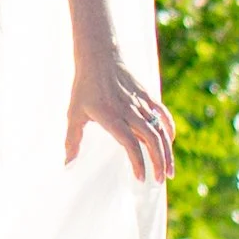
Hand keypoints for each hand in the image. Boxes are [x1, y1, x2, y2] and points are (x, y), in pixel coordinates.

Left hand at [67, 50, 175, 185]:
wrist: (98, 56)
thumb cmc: (84, 87)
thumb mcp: (74, 113)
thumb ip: (72, 140)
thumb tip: (67, 164)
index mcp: (111, 117)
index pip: (130, 143)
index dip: (138, 162)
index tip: (141, 178)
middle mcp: (129, 111)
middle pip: (151, 140)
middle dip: (159, 162)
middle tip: (160, 181)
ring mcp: (140, 103)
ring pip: (160, 130)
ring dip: (167, 152)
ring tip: (169, 171)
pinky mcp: (147, 95)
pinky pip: (163, 114)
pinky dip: (169, 129)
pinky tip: (170, 143)